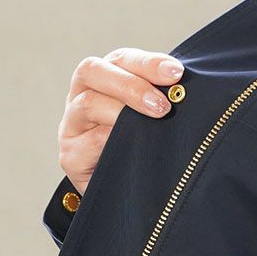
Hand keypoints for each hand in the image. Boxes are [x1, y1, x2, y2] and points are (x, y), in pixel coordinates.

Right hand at [56, 47, 184, 195]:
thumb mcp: (150, 120)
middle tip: (163, 105)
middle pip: (92, 71)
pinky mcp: (70, 155)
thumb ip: (161, 100)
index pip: (120, 59)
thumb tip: (186, 89)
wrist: (121, 196)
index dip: (147, 63)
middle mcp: (81, 96)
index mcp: (103, 80)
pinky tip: (134, 145)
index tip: (176, 73)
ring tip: (155, 121)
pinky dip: (111, 140)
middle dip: (131, 84)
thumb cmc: (140, 150)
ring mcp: (71, 125)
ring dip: (123, 111)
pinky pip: (88, 142)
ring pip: (88, 104)